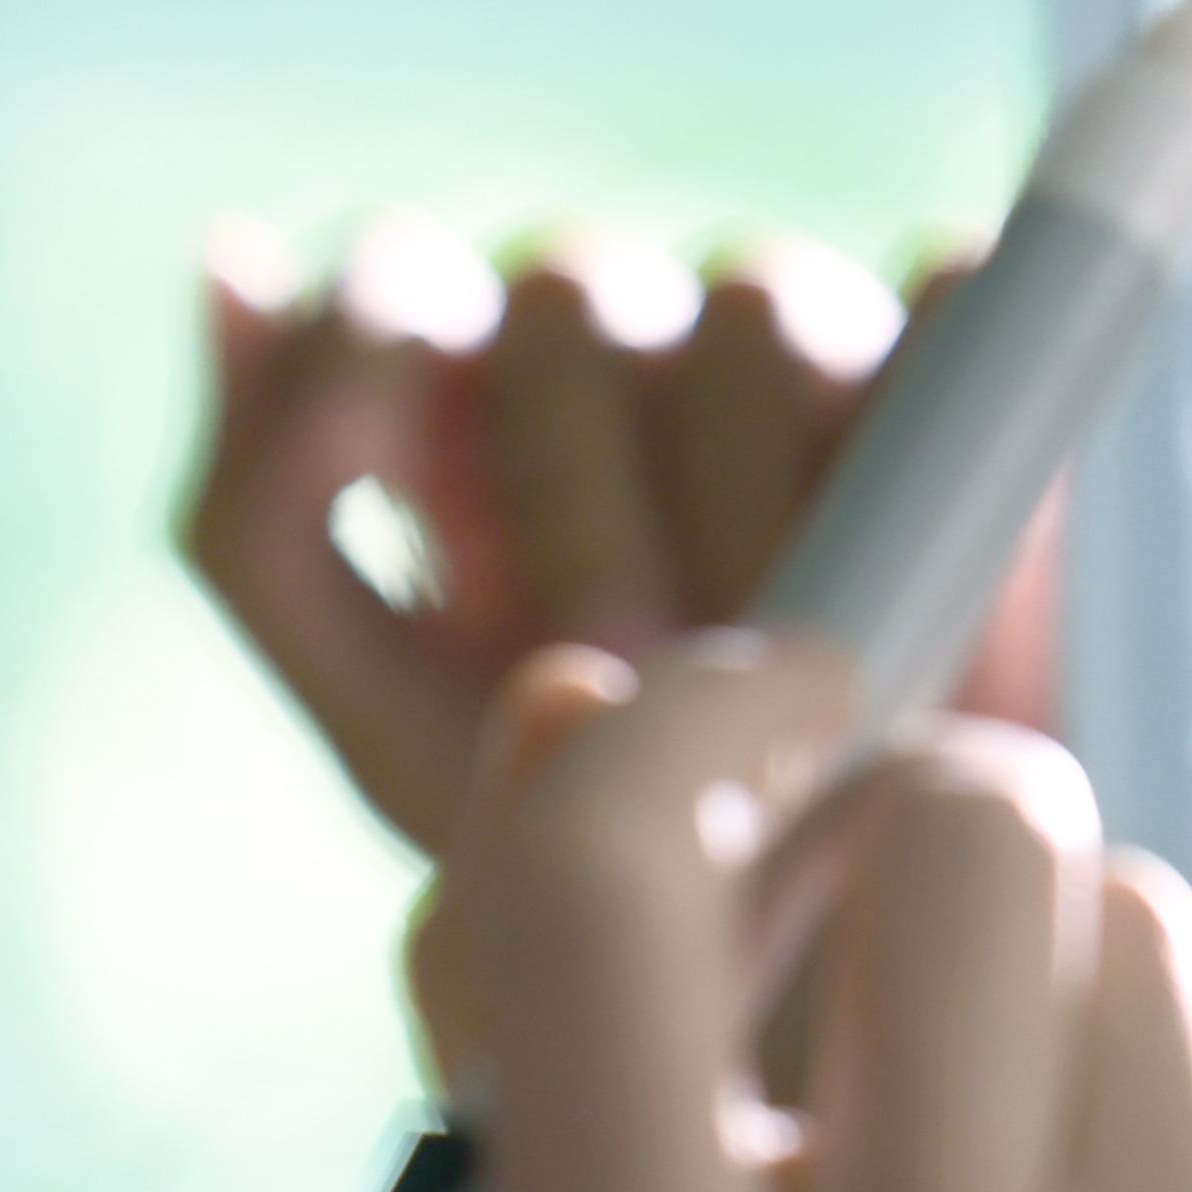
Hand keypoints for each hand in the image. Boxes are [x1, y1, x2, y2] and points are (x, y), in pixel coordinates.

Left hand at [187, 230, 1063, 857]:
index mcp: (462, 395)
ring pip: (742, 304)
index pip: (389, 275)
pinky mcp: (965, 365)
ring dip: (739, 490)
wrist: (801, 937)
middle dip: (568, 495)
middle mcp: (623, 337)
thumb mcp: (383, 712)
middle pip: (564, 293)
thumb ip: (263, 519)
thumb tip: (225, 253)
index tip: (396, 500)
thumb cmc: (571, 816)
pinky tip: (919, 547)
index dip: (375, 356)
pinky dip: (929, 402)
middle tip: (613, 662)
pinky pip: (948, 300)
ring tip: (756, 663)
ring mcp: (798, 339)